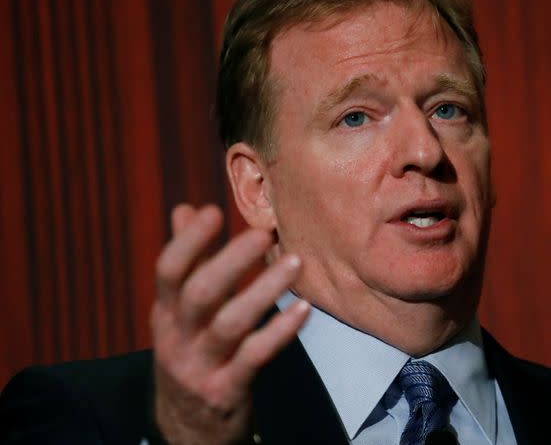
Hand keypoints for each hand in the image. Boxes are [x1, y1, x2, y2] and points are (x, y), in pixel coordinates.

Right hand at [151, 204, 309, 443]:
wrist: (187, 430)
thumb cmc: (192, 353)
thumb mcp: (179, 313)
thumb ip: (187, 262)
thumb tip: (185, 209)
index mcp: (165, 313)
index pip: (167, 271)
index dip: (188, 241)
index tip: (213, 212)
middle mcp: (178, 338)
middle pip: (199, 294)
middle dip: (230, 261)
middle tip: (264, 233)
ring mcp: (200, 367)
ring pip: (230, 324)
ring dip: (264, 290)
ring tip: (295, 262)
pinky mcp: (226, 391)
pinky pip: (255, 358)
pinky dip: (280, 331)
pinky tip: (304, 309)